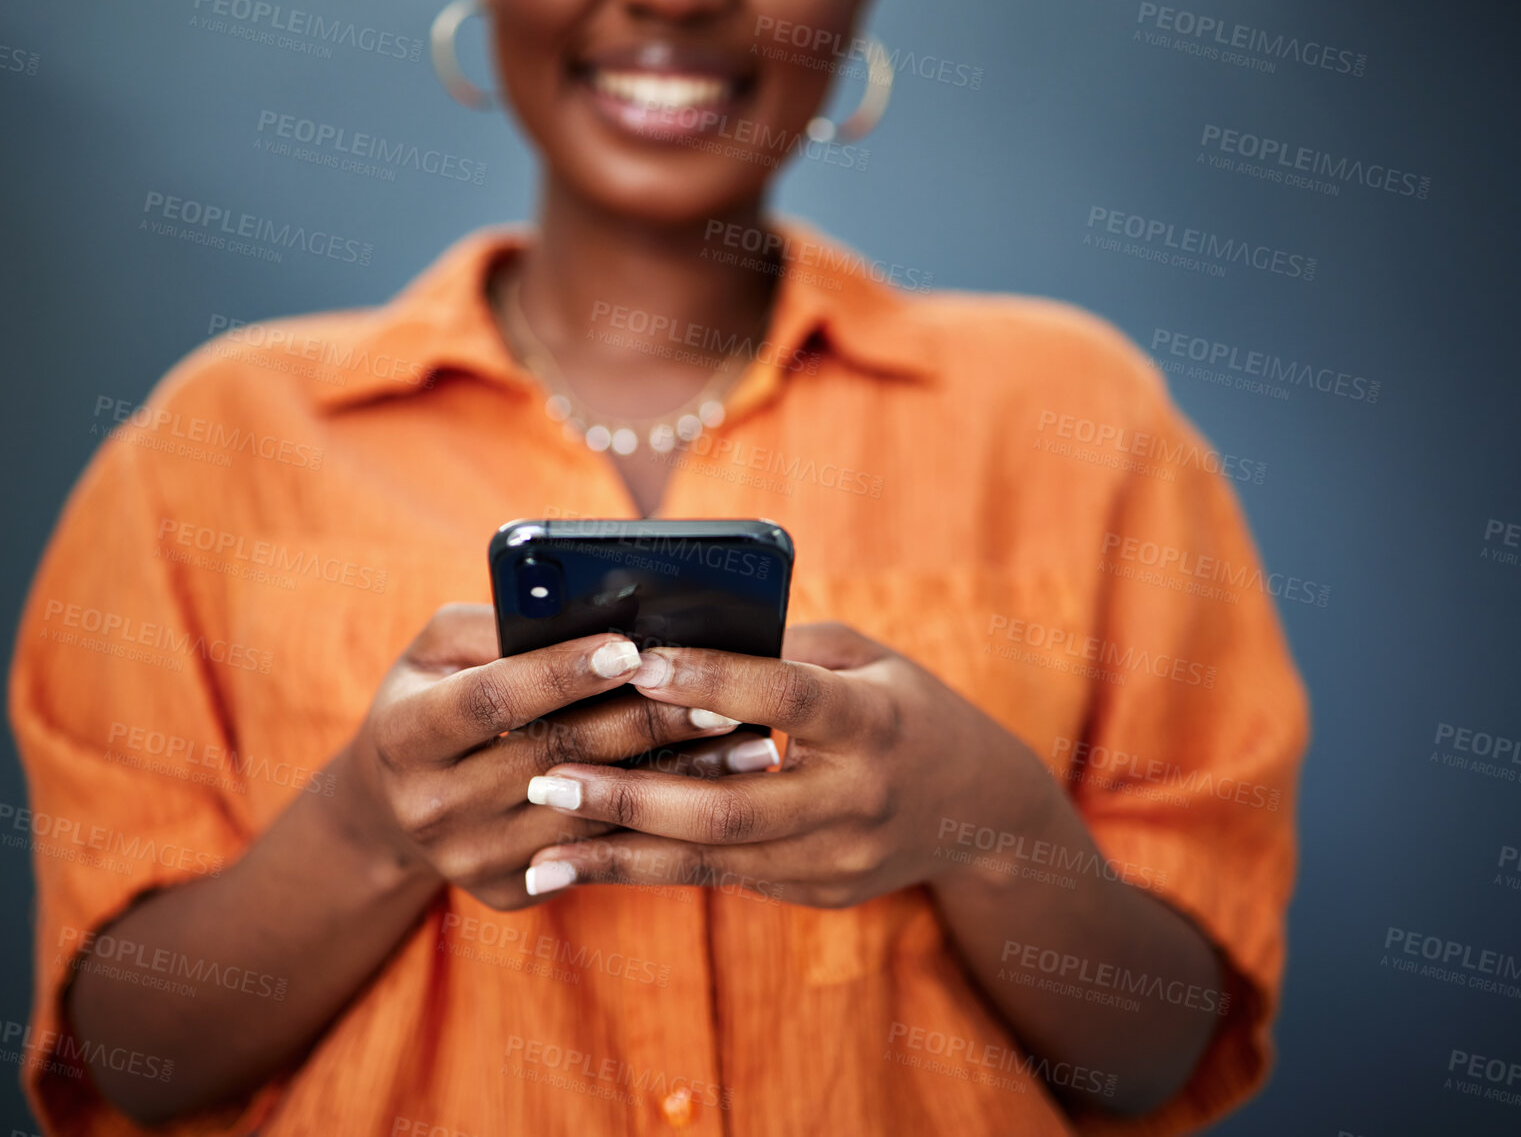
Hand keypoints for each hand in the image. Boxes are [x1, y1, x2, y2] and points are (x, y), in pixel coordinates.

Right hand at [337, 604, 784, 910]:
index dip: (561, 672)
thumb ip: (499, 626)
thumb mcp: (440, 650)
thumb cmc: (437, 694)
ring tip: (746, 742)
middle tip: (721, 698)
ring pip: (592, 813)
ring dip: (678, 778)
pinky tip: (718, 789)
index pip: (492, 699)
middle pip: (554, 758)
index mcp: (402, 735)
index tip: (632, 647)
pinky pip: (600, 852)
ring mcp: (468, 859)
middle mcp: (429, 806)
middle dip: (645, 722)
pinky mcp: (508, 892)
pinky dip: (663, 818)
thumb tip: (593, 611)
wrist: (397, 804)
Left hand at [519, 622, 987, 907]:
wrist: (981, 813)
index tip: (633, 662)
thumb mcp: (865, 657)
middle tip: (546, 781)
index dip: (712, 680)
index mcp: (875, 722)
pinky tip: (583, 864)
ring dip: (620, 856)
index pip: (787, 699)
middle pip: (732, 807)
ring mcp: (837, 859)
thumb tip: (674, 628)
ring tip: (539, 852)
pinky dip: (649, 868)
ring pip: (714, 861)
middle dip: (631, 797)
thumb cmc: (902, 706)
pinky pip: (721, 879)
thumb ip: (783, 646)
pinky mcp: (815, 892)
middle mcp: (857, 800)